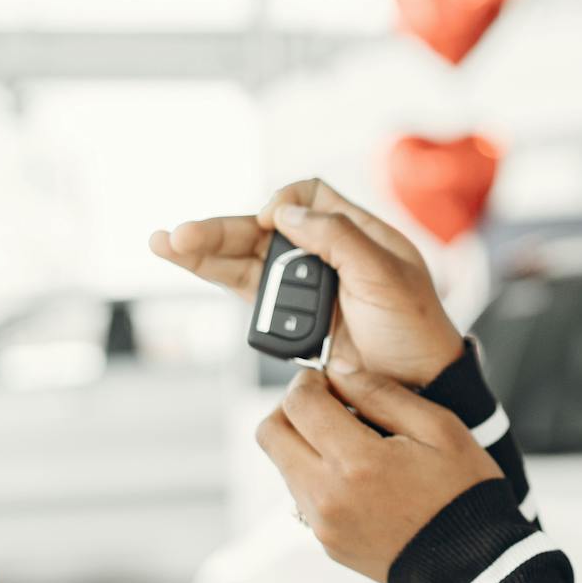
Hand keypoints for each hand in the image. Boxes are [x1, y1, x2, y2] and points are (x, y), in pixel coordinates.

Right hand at [148, 177, 465, 388]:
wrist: (416, 387)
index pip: (309, 195)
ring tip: (165, 244)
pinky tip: (183, 262)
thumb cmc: (413, 330)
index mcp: (356, 233)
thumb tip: (283, 211)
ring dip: (205, 250)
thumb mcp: (385, 275)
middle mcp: (326, 254)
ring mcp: (305, 287)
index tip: (273, 225)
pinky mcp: (289, 318)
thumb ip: (338, 237)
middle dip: (220, 229)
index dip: (285, 204)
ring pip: (246, 259)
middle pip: (263, 229)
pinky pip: (246, 291)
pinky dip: (213, 274)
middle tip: (179, 235)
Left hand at [257, 365, 503, 582]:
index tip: (326, 379)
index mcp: (356, 462)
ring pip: (283, 466)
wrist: (473, 562)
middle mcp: (328, 496)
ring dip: (305, 443)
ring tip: (351, 441)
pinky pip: (303, 496)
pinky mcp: (326, 542)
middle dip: (291, 409)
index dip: (307, 381)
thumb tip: (339, 373)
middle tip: (324, 404)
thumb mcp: (438, 427)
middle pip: (270, 435)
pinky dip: (319, 475)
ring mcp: (323, 524)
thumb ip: (382, 393)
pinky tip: (359, 475)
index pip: (298, 404)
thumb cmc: (464, 494)